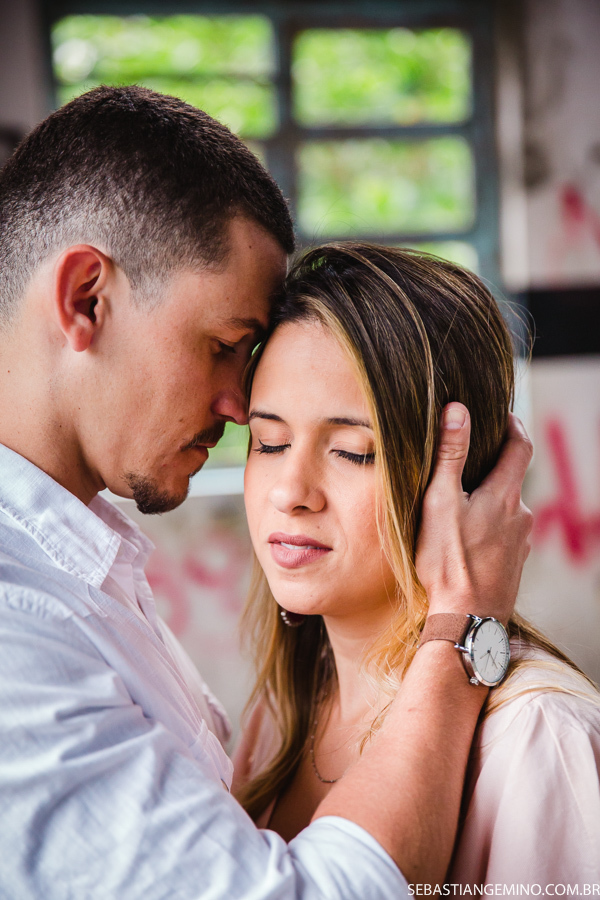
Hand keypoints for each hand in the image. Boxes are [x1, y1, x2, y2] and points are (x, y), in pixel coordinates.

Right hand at [415, 402, 532, 624]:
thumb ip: (450, 456)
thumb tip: (458, 411)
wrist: (467, 619)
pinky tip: (465, 541)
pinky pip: (504, 535)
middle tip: (463, 465)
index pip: (520, 446)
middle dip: (491, 468)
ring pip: (507, 509)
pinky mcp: (514, 564)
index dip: (512, 426)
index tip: (501, 415)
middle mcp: (521, 516)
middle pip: (511, 480)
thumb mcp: (440, 502)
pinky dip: (488, 528)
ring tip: (457, 509)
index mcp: (505, 495)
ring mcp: (520, 542)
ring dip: (488, 502)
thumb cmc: (449, 561)